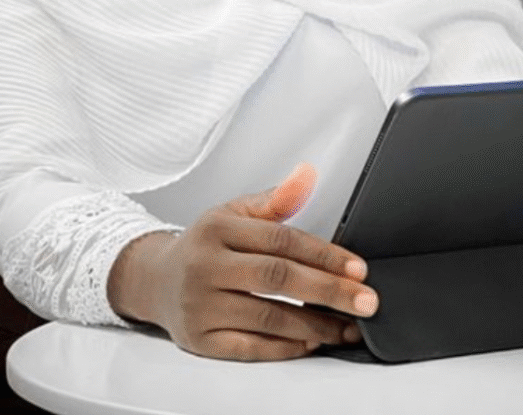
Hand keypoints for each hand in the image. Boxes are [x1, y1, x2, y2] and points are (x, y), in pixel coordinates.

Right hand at [107, 163, 377, 360]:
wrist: (155, 280)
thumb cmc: (205, 246)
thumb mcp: (234, 213)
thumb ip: (276, 199)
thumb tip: (307, 175)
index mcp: (218, 228)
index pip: (280, 240)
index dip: (324, 254)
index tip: (358, 268)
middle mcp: (207, 266)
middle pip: (277, 277)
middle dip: (329, 290)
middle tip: (366, 301)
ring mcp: (200, 305)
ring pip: (267, 316)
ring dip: (316, 325)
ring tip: (349, 326)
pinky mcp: (199, 340)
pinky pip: (249, 347)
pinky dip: (285, 347)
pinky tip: (312, 341)